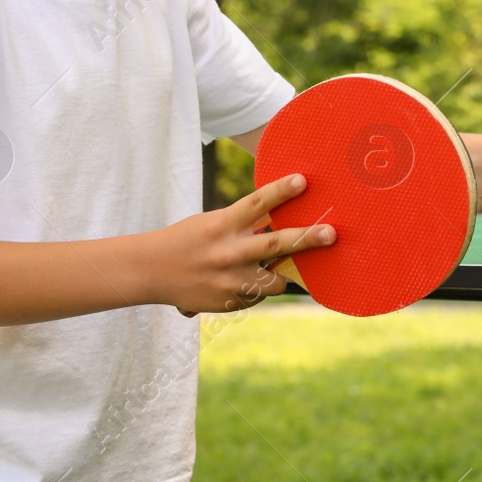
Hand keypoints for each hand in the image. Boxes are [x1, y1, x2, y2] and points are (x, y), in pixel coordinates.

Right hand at [154, 174, 334, 315]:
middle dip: (306, 239)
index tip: (303, 180)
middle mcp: (227, 252)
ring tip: (278, 270)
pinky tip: (239, 283)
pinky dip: (256, 289)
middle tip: (331, 233)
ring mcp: (229, 280)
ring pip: (274, 281)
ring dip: (281, 275)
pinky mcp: (228, 302)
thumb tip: (281, 222)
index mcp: (222, 224)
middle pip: (275, 245)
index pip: (256, 203)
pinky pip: (257, 295)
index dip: (281, 191)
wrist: (150, 271)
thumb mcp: (213, 223)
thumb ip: (243, 224)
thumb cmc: (188, 240)